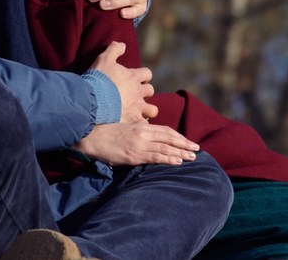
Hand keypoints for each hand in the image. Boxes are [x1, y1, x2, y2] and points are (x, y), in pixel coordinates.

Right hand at [76, 121, 199, 165]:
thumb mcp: (125, 128)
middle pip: (169, 138)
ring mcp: (139, 144)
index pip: (165, 130)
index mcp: (141, 126)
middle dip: (185, 144)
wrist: (89, 136)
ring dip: (181, 152)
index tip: (187, 141)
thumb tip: (148, 139)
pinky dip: (168, 159)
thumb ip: (138, 132)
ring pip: (166, 148)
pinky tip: (178, 161)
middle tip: (197, 149)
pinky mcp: (134, 155)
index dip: (178, 136)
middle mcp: (143, 133)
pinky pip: (155, 157)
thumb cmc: (105, 132)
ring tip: (192, 157)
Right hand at [89, 42, 157, 121]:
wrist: (92, 101)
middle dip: (144, 93)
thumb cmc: (98, 80)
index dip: (143, 76)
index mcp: (133, 77)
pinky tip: (134, 126)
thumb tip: (122, 44)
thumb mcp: (104, 59)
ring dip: (147, 110)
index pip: (147, 73)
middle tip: (134, 96)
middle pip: (150, 91)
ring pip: (152, 110)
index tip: (136, 79)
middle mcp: (138, 92)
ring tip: (138, 112)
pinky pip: (144, 125)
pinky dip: (141, 125)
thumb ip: (114, 50)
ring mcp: (137, 108)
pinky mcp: (133, 121)